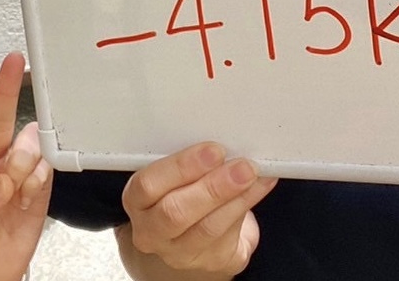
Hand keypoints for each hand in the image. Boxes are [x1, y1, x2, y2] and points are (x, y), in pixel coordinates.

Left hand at [0, 51, 51, 280]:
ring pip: (25, 143)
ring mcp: (13, 173)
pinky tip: (27, 196)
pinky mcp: (37, 189)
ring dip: (23, 158)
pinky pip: (45, 170)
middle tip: (13, 61)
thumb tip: (4, 183)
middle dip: (5, 88)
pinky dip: (38, 181)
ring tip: (17, 182)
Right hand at [119, 141, 277, 276]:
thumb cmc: (183, 192)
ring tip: (253, 174)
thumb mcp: (174, 173)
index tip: (213, 150)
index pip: (148, 185)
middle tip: (241, 166)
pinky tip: (261, 186)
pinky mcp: (210, 262)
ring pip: (207, 229)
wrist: (195, 236)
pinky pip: (231, 237)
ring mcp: (180, 253)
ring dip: (236, 198)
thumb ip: (188, 160)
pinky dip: (249, 205)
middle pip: (176, 212)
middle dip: (213, 187)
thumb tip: (221, 136)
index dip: (181, 167)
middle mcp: (152, 231)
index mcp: (137, 200)